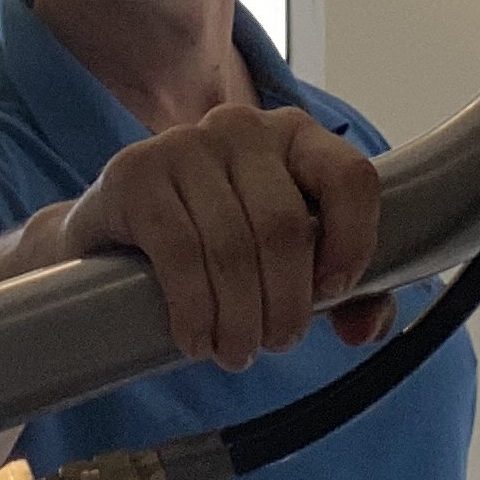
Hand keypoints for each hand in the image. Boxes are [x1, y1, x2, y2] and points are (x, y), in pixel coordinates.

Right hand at [29, 104, 388, 369]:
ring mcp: (184, 144)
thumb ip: (347, 293)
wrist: (115, 237)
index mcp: (296, 136)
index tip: (333, 292)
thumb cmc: (219, 246)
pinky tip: (196, 338)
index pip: (351, 178)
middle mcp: (242, 127)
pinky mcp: (135, 173)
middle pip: (284, 226)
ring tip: (234, 351)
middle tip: (273, 343)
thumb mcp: (288, 262)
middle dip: (285, 303)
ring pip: (232, 245)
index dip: (353, 243)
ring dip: (238, 318)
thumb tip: (363, 328)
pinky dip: (195, 310)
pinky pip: (179, 252)